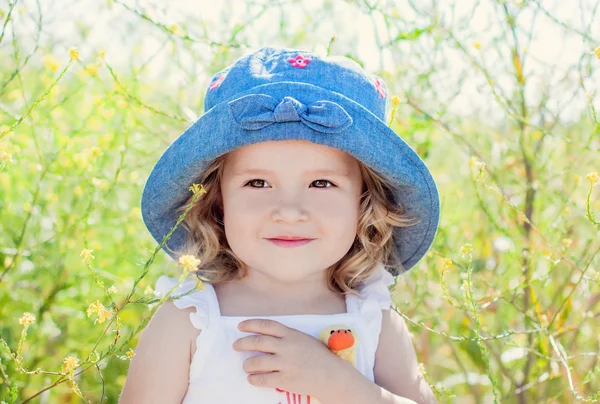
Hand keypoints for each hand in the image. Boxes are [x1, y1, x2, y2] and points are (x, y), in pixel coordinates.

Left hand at [232, 318, 351, 397]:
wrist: (332, 376)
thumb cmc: (319, 357)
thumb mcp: (304, 339)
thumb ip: (287, 337)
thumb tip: (266, 337)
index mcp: (291, 334)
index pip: (266, 325)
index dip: (250, 324)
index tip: (240, 326)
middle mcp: (287, 347)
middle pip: (258, 342)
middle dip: (243, 343)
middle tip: (235, 345)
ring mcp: (286, 364)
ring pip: (257, 362)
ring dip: (247, 364)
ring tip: (245, 366)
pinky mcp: (286, 380)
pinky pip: (263, 379)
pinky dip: (254, 379)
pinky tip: (252, 379)